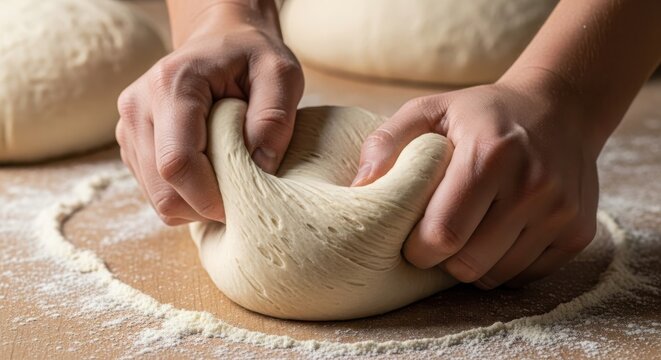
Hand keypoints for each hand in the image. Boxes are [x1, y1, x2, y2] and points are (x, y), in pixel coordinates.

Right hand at [116, 2, 303, 224]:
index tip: (244, 203)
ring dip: (195, 203)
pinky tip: (209, 172)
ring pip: (157, 198)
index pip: (177, 163)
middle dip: (205, 206)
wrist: (220, 39)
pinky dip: (185, 196)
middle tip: (241, 195)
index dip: (210, 198)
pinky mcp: (132, 144)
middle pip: (163, 190)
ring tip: (227, 176)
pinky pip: (156, 192)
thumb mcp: (281, 74)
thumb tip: (261, 170)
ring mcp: (129, 127)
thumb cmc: (252, 55)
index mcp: (171, 85)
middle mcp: (138, 107)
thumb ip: (275, 118)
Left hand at [352, 69, 599, 287]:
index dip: (417, 249)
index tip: (411, 239)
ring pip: (496, 275)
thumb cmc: (482, 113)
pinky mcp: (577, 232)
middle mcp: (532, 186)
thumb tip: (359, 188)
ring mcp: (561, 212)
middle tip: (437, 236)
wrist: (560, 109)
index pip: (443, 235)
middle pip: (468, 263)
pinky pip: (525, 276)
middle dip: (442, 260)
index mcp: (490, 155)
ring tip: (468, 231)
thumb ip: (387, 142)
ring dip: (472, 264)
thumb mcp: (430, 110)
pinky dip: (503, 265)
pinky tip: (497, 235)